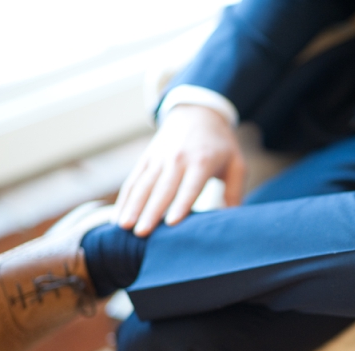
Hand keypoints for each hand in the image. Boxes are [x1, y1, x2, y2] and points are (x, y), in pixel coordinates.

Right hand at [114, 105, 245, 235]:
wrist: (198, 112)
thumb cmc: (220, 145)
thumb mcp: (236, 163)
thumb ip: (235, 192)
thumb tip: (230, 221)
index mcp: (202, 161)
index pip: (190, 186)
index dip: (181, 204)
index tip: (171, 223)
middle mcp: (177, 159)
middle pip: (162, 189)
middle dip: (150, 211)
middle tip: (141, 233)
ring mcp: (159, 158)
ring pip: (143, 185)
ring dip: (132, 206)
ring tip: (124, 226)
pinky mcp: (146, 158)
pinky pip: (133, 180)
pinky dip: (125, 198)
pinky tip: (118, 216)